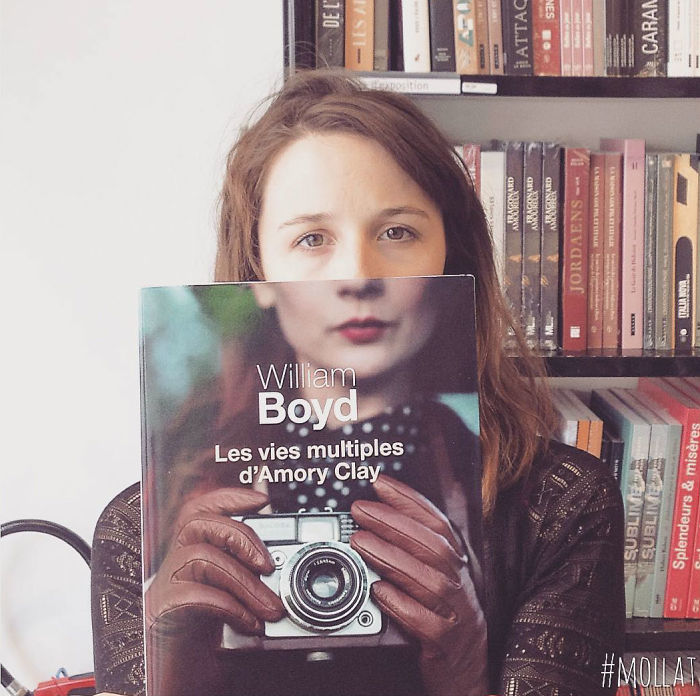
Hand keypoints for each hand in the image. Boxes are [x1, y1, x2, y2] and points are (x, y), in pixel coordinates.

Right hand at [145, 487, 284, 695]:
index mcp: (191, 561)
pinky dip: (227, 605)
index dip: (228, 497)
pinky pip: (191, 593)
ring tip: (270, 609)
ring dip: (243, 581)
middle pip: (197, 523)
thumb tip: (281, 568)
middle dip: (242, 537)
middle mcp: (172, 568)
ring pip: (199, 555)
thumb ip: (250, 583)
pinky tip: (248, 624)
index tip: (262, 499)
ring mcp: (161, 590)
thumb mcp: (236, 610)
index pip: (200, 511)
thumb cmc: (210, 653)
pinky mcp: (158, 616)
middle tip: (269, 567)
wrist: (183, 687)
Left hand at [350, 475, 487, 695]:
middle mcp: (459, 583)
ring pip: (427, 580)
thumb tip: (380, 515)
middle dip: (393, 523)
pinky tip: (378, 591)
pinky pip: (424, 622)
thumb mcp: (437, 578)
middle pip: (430, 545)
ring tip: (359, 542)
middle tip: (359, 510)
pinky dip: (401, 604)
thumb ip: (416, 550)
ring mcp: (454, 613)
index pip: (436, 522)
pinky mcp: (444, 644)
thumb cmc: (446, 616)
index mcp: (456, 563)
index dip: (410, 500)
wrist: (468, 672)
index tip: (380, 484)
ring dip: (391, 557)